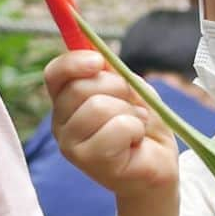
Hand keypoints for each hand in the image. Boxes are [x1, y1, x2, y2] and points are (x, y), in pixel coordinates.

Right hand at [45, 51, 178, 196]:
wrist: (159, 163)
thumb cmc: (142, 124)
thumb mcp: (130, 89)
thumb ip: (112, 73)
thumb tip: (97, 52)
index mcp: (66, 102)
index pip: (55, 74)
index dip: (74, 62)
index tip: (98, 61)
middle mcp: (61, 124)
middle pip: (80, 88)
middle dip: (117, 89)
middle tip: (132, 106)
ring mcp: (71, 145)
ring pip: (98, 107)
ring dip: (129, 112)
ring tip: (135, 125)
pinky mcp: (89, 162)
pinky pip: (117, 127)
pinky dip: (136, 128)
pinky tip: (136, 141)